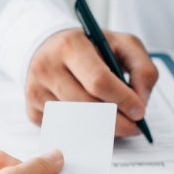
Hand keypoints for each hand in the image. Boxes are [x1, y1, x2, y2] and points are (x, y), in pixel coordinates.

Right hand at [25, 28, 158, 137]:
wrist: (49, 47)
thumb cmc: (89, 47)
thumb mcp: (122, 44)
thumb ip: (142, 69)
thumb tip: (140, 103)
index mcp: (70, 45)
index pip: (98, 81)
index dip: (122, 100)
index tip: (139, 112)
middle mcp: (47, 66)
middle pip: (87, 106)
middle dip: (116, 121)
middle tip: (133, 126)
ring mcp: (35, 90)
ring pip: (75, 121)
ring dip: (100, 128)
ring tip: (115, 121)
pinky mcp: (31, 109)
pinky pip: (62, 128)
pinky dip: (81, 129)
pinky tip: (89, 118)